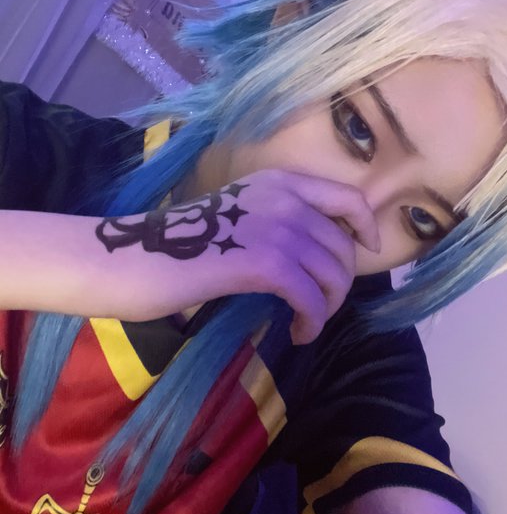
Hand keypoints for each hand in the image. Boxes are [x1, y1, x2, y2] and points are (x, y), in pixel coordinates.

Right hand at [97, 168, 378, 343]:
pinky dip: (313, 320)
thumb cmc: (177, 243)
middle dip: (340, 284)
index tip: (366, 251)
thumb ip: (275, 222)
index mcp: (277, 182)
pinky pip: (312, 298)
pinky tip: (299, 332)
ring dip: (328, 307)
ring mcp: (275, 227)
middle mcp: (283, 197)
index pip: (348, 197)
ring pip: (332, 275)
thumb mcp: (236, 216)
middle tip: (318, 306)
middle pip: (342, 247)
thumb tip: (313, 255)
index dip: (366, 226)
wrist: (133, 256)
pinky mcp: (263, 262)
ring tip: (307, 323)